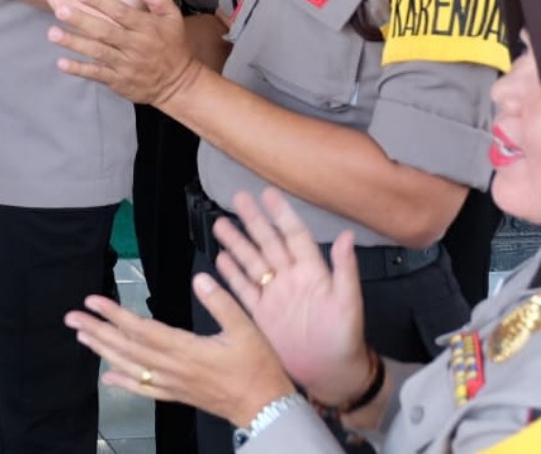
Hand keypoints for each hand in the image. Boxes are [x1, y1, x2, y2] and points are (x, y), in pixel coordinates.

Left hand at [35, 0, 198, 106]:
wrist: (177, 83)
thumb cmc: (172, 45)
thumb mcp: (173, 18)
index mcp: (146, 28)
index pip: (122, 12)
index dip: (101, 2)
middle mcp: (134, 45)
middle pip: (105, 31)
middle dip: (81, 21)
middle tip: (60, 10)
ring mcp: (125, 65)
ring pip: (97, 52)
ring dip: (74, 43)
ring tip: (52, 33)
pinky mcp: (118, 81)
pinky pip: (96, 74)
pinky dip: (79, 69)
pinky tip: (61, 63)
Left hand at [65, 273, 297, 428]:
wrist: (267, 408)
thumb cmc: (259, 368)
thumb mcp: (247, 330)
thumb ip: (221, 303)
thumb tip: (200, 278)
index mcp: (186, 349)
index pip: (141, 329)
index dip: (114, 314)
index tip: (93, 301)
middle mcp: (173, 368)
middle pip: (127, 347)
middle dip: (98, 330)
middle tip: (72, 317)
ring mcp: (173, 384)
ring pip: (130, 366)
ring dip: (104, 351)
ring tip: (83, 337)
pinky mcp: (178, 395)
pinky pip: (145, 389)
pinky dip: (124, 382)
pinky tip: (108, 377)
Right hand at [212, 189, 370, 405]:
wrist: (330, 374)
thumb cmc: (345, 340)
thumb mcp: (349, 303)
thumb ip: (344, 270)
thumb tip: (346, 236)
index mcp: (312, 273)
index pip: (294, 236)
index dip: (281, 214)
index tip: (268, 194)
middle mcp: (290, 279)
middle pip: (268, 243)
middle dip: (253, 221)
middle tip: (238, 199)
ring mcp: (274, 295)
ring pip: (251, 262)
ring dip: (236, 243)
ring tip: (220, 224)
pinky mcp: (261, 313)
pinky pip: (244, 289)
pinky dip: (232, 274)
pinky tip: (221, 259)